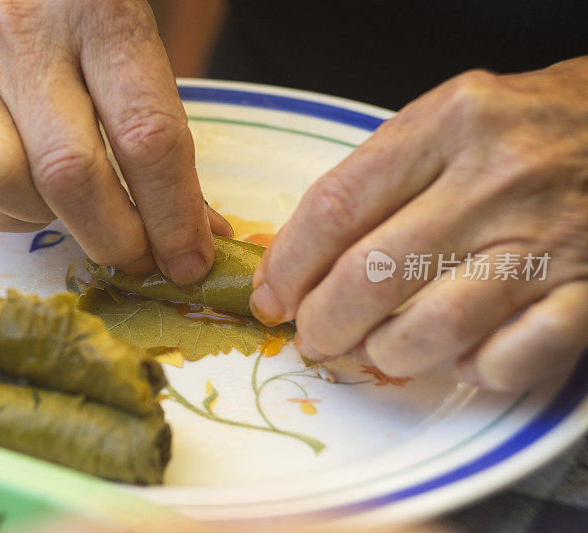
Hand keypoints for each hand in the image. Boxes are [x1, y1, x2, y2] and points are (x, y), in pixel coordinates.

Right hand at [0, 0, 231, 283]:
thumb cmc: (70, 18)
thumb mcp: (131, 50)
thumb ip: (164, 135)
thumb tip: (199, 231)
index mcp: (98, 18)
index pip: (145, 135)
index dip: (173, 214)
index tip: (190, 260)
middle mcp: (26, 43)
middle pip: (71, 173)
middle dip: (117, 238)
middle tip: (142, 259)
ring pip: (5, 185)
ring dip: (56, 222)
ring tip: (81, 210)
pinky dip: (18, 214)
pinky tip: (38, 192)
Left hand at [251, 57, 587, 391]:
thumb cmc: (520, 127)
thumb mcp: (444, 121)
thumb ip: (373, 180)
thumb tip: (296, 262)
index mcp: (448, 125)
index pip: (337, 208)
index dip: (289, 266)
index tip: (272, 297)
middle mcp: (497, 179)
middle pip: (372, 275)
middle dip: (324, 323)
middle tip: (314, 336)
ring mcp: (549, 237)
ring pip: (434, 326)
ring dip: (386, 353)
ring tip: (376, 348)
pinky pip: (517, 356)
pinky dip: (478, 371)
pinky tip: (463, 361)